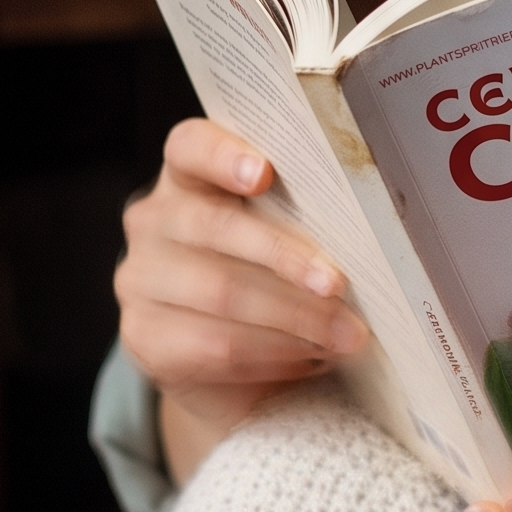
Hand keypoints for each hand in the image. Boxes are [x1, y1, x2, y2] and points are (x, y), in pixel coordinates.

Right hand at [116, 118, 369, 481]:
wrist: (231, 364)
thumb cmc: (273, 277)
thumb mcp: (287, 235)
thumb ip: (304, 217)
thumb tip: (371, 229)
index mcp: (188, 177)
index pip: (190, 147)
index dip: (223, 155)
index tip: (263, 173)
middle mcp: (153, 220)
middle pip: (215, 227)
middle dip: (286, 257)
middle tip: (339, 284)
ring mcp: (139, 279)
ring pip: (221, 292)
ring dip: (295, 317)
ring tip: (347, 334)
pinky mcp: (143, 337)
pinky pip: (214, 346)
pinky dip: (272, 353)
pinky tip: (310, 357)